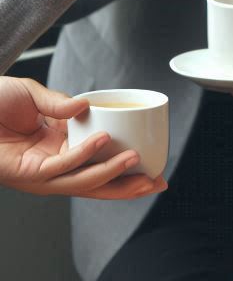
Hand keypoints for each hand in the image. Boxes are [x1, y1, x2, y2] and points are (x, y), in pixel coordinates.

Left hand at [0, 77, 167, 199]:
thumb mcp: (32, 94)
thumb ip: (61, 102)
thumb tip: (89, 108)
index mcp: (57, 151)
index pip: (98, 167)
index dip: (124, 171)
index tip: (150, 168)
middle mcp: (52, 167)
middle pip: (97, 184)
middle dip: (128, 186)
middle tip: (156, 181)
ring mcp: (40, 174)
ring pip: (83, 182)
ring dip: (112, 172)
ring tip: (136, 160)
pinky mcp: (27, 173)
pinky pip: (63, 167)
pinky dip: (85, 155)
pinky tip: (103, 141)